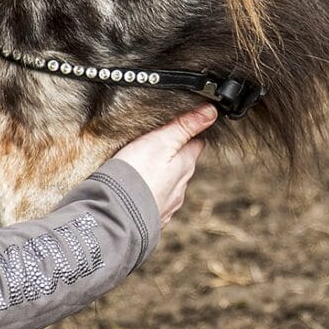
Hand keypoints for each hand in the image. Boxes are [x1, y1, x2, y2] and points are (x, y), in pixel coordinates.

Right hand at [112, 105, 218, 226]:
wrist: (117, 214)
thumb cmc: (137, 175)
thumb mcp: (160, 141)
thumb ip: (185, 126)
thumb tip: (211, 112)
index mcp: (185, 165)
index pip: (196, 144)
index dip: (190, 133)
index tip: (181, 126)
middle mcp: (181, 186)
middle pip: (183, 164)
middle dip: (174, 155)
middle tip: (157, 146)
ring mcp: (168, 204)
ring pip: (170, 184)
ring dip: (161, 176)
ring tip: (144, 168)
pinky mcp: (153, 217)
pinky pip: (155, 201)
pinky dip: (150, 193)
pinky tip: (138, 190)